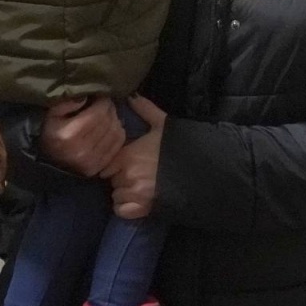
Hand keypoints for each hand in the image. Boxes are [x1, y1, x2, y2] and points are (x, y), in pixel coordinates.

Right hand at [40, 96, 125, 177]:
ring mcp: (92, 160)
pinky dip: (118, 132)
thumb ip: (66, 103)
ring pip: (115, 131)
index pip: (98, 113)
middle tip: (106, 103)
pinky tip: (112, 127)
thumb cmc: (51, 134)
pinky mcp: (99, 166)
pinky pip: (118, 143)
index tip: (100, 96)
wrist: (49, 162)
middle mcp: (82, 149)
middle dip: (109, 108)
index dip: (103, 101)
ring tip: (108, 114)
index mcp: (70, 135)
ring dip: (115, 119)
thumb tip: (85, 97)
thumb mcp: (51, 115)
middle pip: (108, 121)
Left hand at [104, 95, 166, 219]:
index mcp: (127, 154)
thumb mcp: (162, 124)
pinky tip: (137, 201)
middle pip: (111, 179)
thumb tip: (131, 95)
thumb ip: (144, 109)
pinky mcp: (141, 209)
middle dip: (120, 177)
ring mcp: (133, 193)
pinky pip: (121, 210)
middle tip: (136, 173)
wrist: (199, 170)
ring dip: (124, 192)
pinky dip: (126, 208)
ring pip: (116, 195)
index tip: (123, 162)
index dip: (114, 163)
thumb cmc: (178, 146)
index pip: (105, 163)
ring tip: (140, 186)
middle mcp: (126, 175)